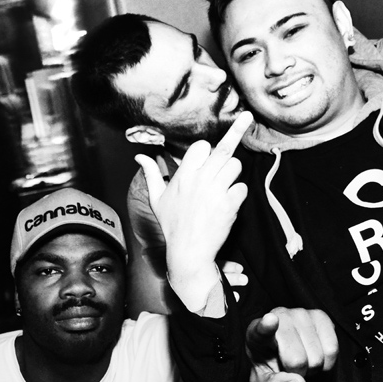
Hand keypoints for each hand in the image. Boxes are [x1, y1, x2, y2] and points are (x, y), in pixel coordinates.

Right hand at [136, 111, 252, 309]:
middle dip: (233, 142)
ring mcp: (216, 192)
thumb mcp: (157, 198)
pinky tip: (228, 201)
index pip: (202, 146)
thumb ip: (151, 173)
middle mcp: (200, 180)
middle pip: (224, 150)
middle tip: (241, 131)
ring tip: (224, 184)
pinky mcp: (229, 205)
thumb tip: (140, 156)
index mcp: (183, 175)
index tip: (208, 154)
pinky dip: (238, 193)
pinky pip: (242, 187)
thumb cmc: (172, 225)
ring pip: (236, 165)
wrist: (188, 251)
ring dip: (233, 172)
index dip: (207, 149)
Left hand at [246, 307, 337, 381]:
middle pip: (297, 360)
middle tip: (289, 365)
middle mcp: (279, 316)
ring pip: (317, 358)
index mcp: (256, 333)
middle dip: (297, 372)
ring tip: (301, 358)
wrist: (285, 355)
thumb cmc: (270, 367)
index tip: (270, 320)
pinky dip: (326, 362)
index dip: (266, 326)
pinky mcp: (321, 315)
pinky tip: (314, 354)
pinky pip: (332, 350)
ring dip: (312, 367)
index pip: (262, 330)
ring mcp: (301, 313)